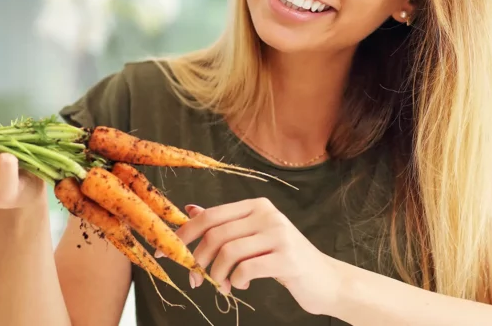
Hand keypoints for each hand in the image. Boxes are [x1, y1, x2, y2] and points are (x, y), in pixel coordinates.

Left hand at [174, 198, 339, 314]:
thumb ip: (225, 223)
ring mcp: (279, 235)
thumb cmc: (285, 259)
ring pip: (228, 252)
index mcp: (256, 206)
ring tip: (221, 286)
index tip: (165, 253)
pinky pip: (246, 269)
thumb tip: (190, 209)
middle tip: (194, 279)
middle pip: (216, 234)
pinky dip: (236, 281)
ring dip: (217, 274)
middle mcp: (267, 214)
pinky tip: (239, 286)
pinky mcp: (286, 258)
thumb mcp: (255, 237)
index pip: (210, 216)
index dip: (183, 235)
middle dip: (198, 260)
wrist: (325, 280)